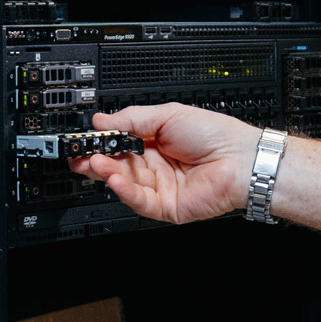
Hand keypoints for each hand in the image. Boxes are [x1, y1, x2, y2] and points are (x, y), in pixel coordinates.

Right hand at [68, 103, 257, 224]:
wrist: (241, 159)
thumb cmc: (216, 135)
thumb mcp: (168, 115)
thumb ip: (132, 119)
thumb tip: (102, 119)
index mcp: (155, 141)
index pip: (119, 144)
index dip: (100, 143)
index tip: (83, 140)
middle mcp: (156, 165)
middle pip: (117, 166)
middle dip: (96, 160)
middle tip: (80, 155)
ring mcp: (161, 186)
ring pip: (124, 183)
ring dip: (107, 173)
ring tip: (96, 163)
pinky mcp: (166, 206)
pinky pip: (139, 201)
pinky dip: (124, 191)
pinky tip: (115, 179)